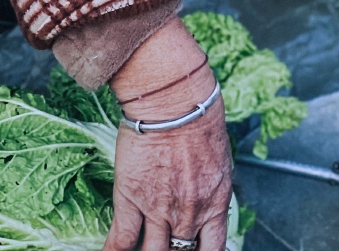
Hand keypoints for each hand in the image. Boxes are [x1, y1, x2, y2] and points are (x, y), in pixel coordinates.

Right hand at [105, 19, 232, 250]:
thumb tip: (208, 201)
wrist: (175, 102)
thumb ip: (211, 189)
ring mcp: (159, 210)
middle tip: (166, 246)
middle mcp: (189, 214)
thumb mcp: (219, 161)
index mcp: (215, 204)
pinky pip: (120, 241)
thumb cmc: (201, 121)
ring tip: (142, 249)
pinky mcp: (131, 200)